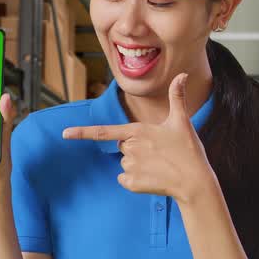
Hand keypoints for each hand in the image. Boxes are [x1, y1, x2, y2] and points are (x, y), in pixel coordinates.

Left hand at [62, 73, 215, 202]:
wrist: (194, 182)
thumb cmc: (188, 150)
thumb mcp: (181, 121)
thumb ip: (177, 97)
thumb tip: (182, 74)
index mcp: (137, 131)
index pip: (103, 132)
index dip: (82, 133)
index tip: (64, 134)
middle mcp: (130, 148)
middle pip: (123, 146)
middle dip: (136, 148)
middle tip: (158, 152)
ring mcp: (130, 166)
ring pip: (125, 162)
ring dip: (138, 164)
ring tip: (159, 165)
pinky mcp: (132, 183)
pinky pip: (125, 179)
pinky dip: (136, 180)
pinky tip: (153, 178)